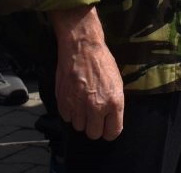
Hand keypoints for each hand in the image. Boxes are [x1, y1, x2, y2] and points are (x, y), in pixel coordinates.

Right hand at [52, 7, 124, 140]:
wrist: (82, 47)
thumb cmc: (102, 62)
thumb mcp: (117, 82)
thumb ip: (114, 104)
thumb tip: (110, 120)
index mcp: (114, 102)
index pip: (112, 133)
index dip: (109, 130)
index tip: (106, 125)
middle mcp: (96, 107)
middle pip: (93, 134)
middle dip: (94, 126)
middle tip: (93, 114)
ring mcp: (78, 105)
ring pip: (79, 127)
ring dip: (81, 118)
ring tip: (82, 103)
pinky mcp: (63, 102)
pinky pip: (66, 118)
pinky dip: (69, 112)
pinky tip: (73, 99)